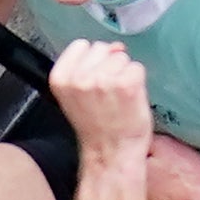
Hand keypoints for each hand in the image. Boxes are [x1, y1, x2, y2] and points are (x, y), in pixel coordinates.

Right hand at [46, 37, 154, 163]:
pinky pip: (137, 67)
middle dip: (108, 65)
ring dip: (123, 74)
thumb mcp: (77, 93)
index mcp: (60, 78)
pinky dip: (138, 82)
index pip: (81, 45)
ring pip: (122, 57)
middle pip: (103, 47)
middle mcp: (80, 77)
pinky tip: (129, 100)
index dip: (91, 61)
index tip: (92, 82)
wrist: (111, 153)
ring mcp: (104, 79)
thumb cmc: (96, 126)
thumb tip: (115, 47)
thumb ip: (87, 66)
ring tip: (118, 98)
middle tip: (107, 94)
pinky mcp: (128, 83)